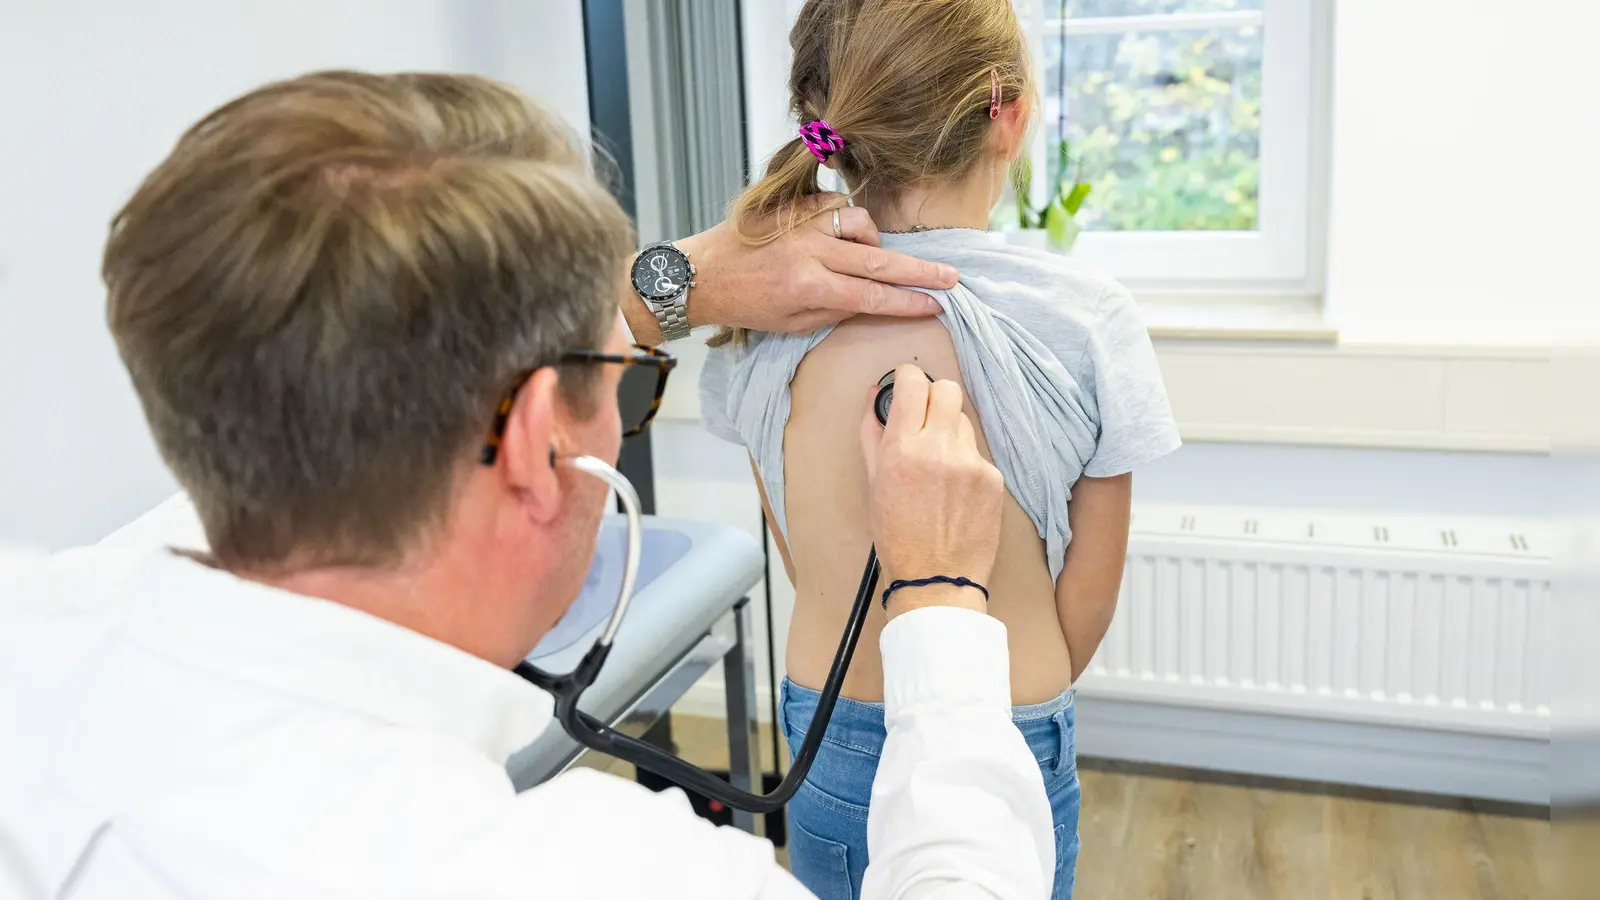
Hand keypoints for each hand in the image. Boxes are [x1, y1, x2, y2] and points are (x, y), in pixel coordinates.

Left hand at [678, 194, 955, 333]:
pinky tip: (845, 235)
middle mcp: (810, 253)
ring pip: (861, 224)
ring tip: (873, 257)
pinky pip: (837, 205)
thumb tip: (872, 302)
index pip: (873, 297)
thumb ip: (835, 311)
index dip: (909, 302)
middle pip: (879, 262)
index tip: (936, 305)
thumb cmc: (744, 304)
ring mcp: (802, 224)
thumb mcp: (790, 324)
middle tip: (951, 277)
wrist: (701, 273)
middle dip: (920, 272)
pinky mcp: (793, 205)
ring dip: (875, 242)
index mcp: (808, 288)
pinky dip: (848, 219)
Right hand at [859, 364, 1003, 616]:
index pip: (913, 382)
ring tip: (938, 468)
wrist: (936, 579)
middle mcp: (939, 449)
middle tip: (923, 419)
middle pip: (947, 389)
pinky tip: (956, 490)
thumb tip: (876, 396)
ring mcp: (971, 463)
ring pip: (963, 422)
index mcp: (902, 450)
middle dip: (933, 397)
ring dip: (949, 433)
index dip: (908, 380)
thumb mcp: (873, 483)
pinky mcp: (994, 478)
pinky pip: (977, 452)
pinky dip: (965, 463)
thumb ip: (874, 433)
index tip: (906, 388)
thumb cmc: (898, 537)